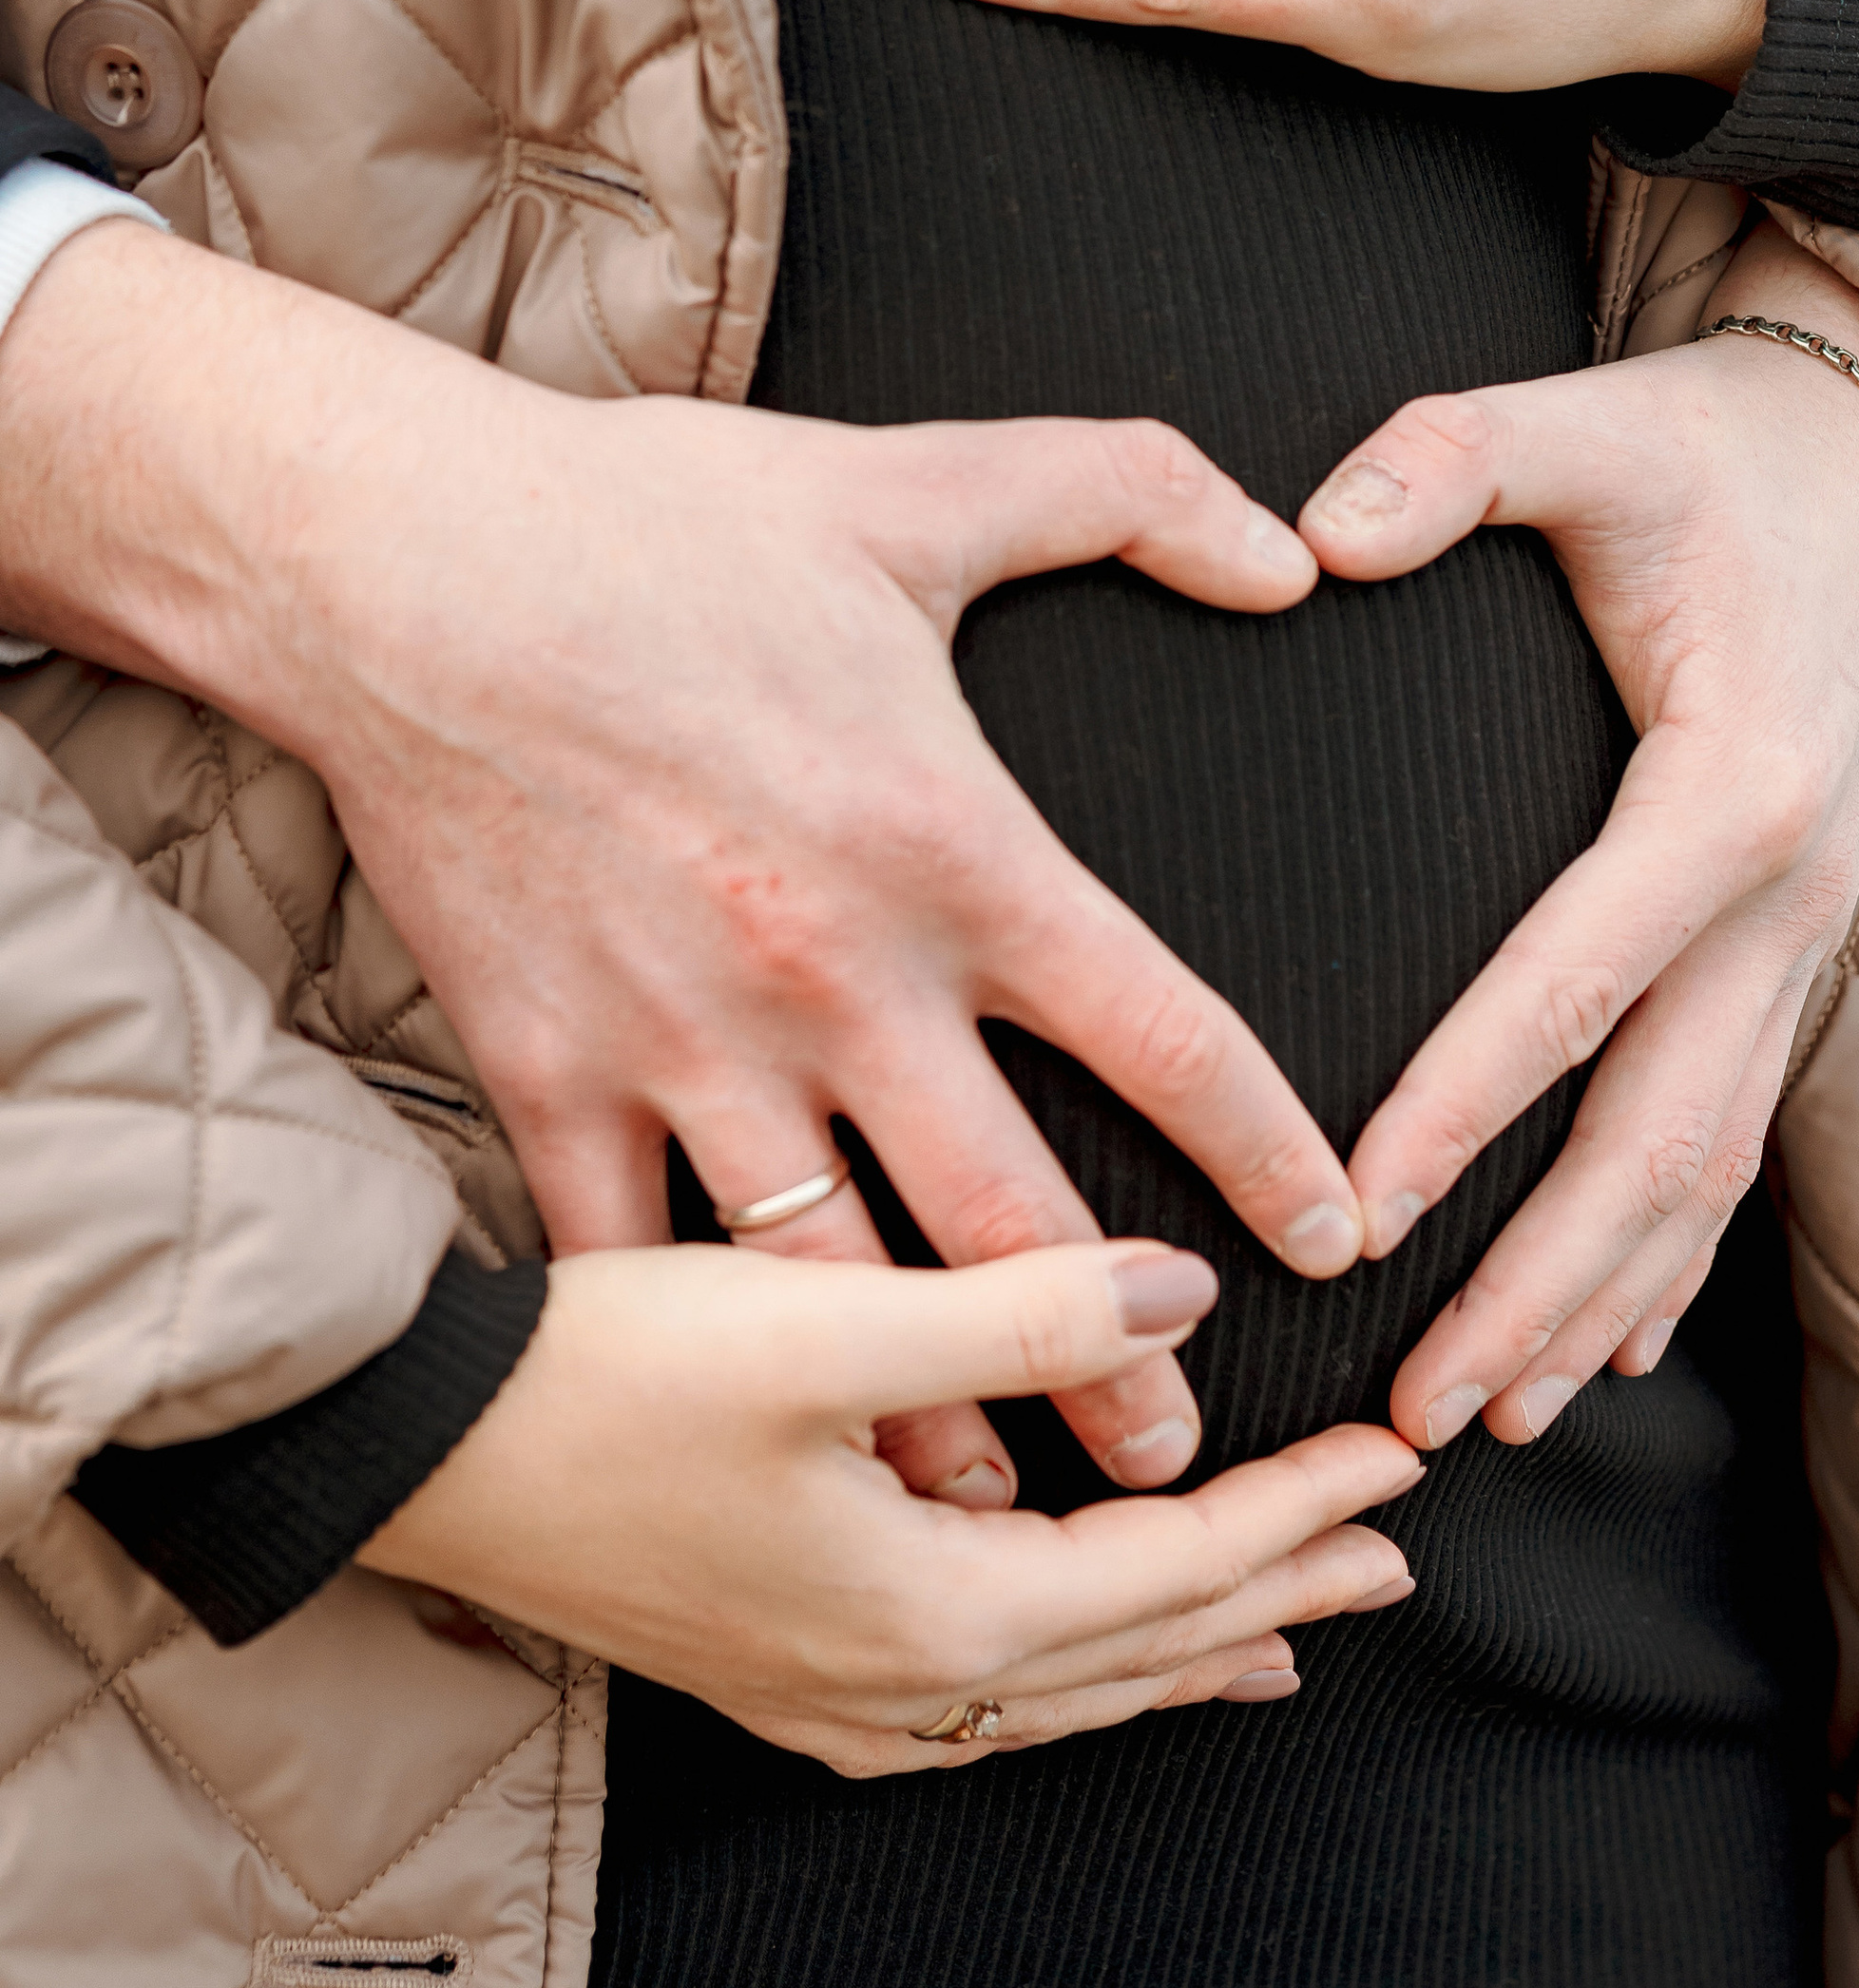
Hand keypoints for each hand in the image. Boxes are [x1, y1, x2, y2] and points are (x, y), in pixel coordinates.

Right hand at [0, 227, 1367, 1507]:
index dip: (1270, 1151)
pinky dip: (704, 1357)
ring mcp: (686, 1044)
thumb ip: (1132, 492)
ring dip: (922, 1411)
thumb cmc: (661, 520)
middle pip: (1017, 1220)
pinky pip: (637, 1261)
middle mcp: (837, 977)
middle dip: (1111, 1359)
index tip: (1332, 1235)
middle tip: (1183, 1464)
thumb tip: (1298, 546)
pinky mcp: (550, 1074)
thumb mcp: (924, 480)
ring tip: (992, 1507)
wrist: (396, 561)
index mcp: (952, 847)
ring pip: (837, 1286)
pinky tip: (751, 1437)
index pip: (1166, 1034)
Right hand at [362, 1237, 1419, 1773]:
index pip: (1175, 1566)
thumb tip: (1179, 1291)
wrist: (411, 1450)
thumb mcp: (821, 1327)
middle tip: (1388, 1557)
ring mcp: (823, 1693)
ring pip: (1060, 1690)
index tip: (1398, 1462)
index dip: (1299, 1508)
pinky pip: (974, 1698)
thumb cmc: (602, 1381)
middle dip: (1273, 1593)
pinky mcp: (766, 1663)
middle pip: (1138, 1648)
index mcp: (934, 1614)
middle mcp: (893, 1683)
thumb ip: (1014, 1313)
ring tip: (1272, 1634)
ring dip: (1178, 1648)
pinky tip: (1065, 1652)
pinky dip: (1065, 1669)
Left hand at [1296, 233, 1858, 1449]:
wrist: (1852, 469)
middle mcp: (1786, 894)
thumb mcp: (1579, 422)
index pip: (1583, 973)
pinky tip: (1596, 1352)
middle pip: (1661, 1131)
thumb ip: (1447, 458)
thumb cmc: (1694, 453)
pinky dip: (1666, 1256)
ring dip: (1596, 1303)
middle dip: (1535, 1280)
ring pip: (1706, 1168)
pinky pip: (1730, 1136)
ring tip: (1481, 1419)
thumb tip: (1316, 533)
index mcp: (1732, 786)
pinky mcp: (1786, 957)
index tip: (1363, 1210)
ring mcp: (1802, 940)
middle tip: (1412, 1402)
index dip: (1472, 1097)